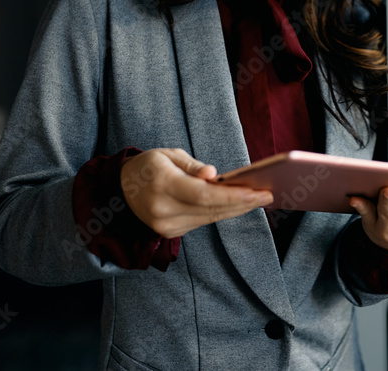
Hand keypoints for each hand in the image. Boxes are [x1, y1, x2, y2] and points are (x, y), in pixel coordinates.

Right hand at [120, 148, 272, 237]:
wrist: (119, 191)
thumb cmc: (147, 166)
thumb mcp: (167, 155)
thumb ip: (191, 165)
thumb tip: (213, 175)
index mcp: (162, 185)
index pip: (204, 195)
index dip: (233, 195)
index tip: (257, 192)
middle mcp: (163, 210)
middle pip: (211, 209)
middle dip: (243, 203)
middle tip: (268, 195)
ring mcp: (166, 225)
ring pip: (210, 218)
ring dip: (236, 209)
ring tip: (259, 198)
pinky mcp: (170, 232)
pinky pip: (202, 221)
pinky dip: (221, 212)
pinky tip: (239, 204)